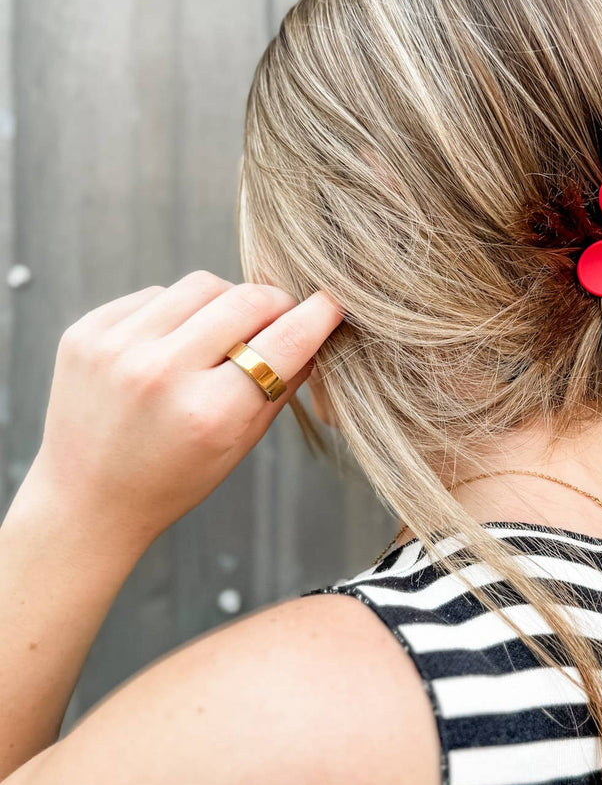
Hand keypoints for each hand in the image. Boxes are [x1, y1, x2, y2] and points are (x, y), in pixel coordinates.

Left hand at [22, 271, 345, 555]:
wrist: (85, 499)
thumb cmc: (171, 480)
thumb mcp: (238, 446)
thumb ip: (279, 389)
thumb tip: (315, 335)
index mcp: (208, 413)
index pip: (283, 342)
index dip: (317, 316)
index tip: (333, 302)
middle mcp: (161, 373)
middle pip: (246, 298)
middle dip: (274, 302)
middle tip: (280, 317)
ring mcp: (118, 347)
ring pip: (202, 284)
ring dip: (225, 301)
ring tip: (221, 334)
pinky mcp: (88, 330)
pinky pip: (156, 294)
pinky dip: (177, 311)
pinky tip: (174, 344)